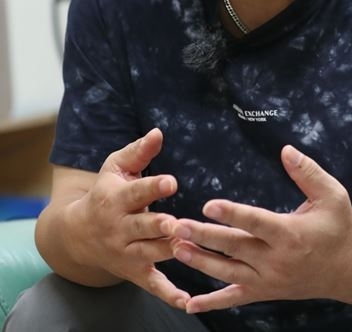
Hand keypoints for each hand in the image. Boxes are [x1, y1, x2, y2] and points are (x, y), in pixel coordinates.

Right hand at [68, 128, 188, 308]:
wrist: (77, 234)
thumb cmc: (105, 192)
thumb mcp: (116, 168)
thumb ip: (139, 152)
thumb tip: (159, 132)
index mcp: (115, 199)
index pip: (136, 192)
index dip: (153, 187)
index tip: (172, 182)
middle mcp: (119, 228)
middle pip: (142, 227)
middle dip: (159, 226)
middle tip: (175, 223)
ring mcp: (126, 252)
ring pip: (150, 253)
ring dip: (169, 252)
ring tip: (191, 250)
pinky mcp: (135, 272)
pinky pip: (152, 285)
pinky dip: (169, 294)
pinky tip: (188, 302)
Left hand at [170, 145, 351, 312]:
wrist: (350, 272)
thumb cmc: (340, 228)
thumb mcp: (333, 195)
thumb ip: (308, 172)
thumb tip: (285, 150)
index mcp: (290, 233)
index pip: (255, 222)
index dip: (232, 213)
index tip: (208, 205)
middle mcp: (276, 259)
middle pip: (234, 247)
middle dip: (204, 237)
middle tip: (178, 226)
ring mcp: (269, 279)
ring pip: (228, 272)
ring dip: (200, 262)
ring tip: (175, 248)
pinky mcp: (266, 291)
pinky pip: (235, 298)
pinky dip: (212, 302)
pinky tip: (188, 302)